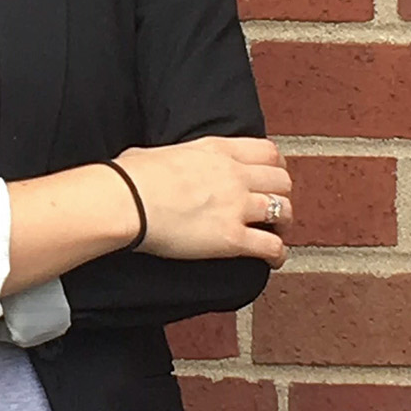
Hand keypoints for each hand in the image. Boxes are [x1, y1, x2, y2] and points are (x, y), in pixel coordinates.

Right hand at [116, 136, 292, 268]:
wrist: (126, 201)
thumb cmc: (131, 177)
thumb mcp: (159, 152)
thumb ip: (172, 157)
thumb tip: (150, 162)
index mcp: (218, 150)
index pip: (267, 151)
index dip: (277, 166)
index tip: (272, 177)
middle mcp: (234, 175)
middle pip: (282, 181)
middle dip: (283, 194)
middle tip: (275, 208)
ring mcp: (236, 206)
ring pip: (284, 211)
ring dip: (284, 224)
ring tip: (277, 233)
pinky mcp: (232, 238)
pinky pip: (271, 246)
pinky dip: (278, 254)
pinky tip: (273, 260)